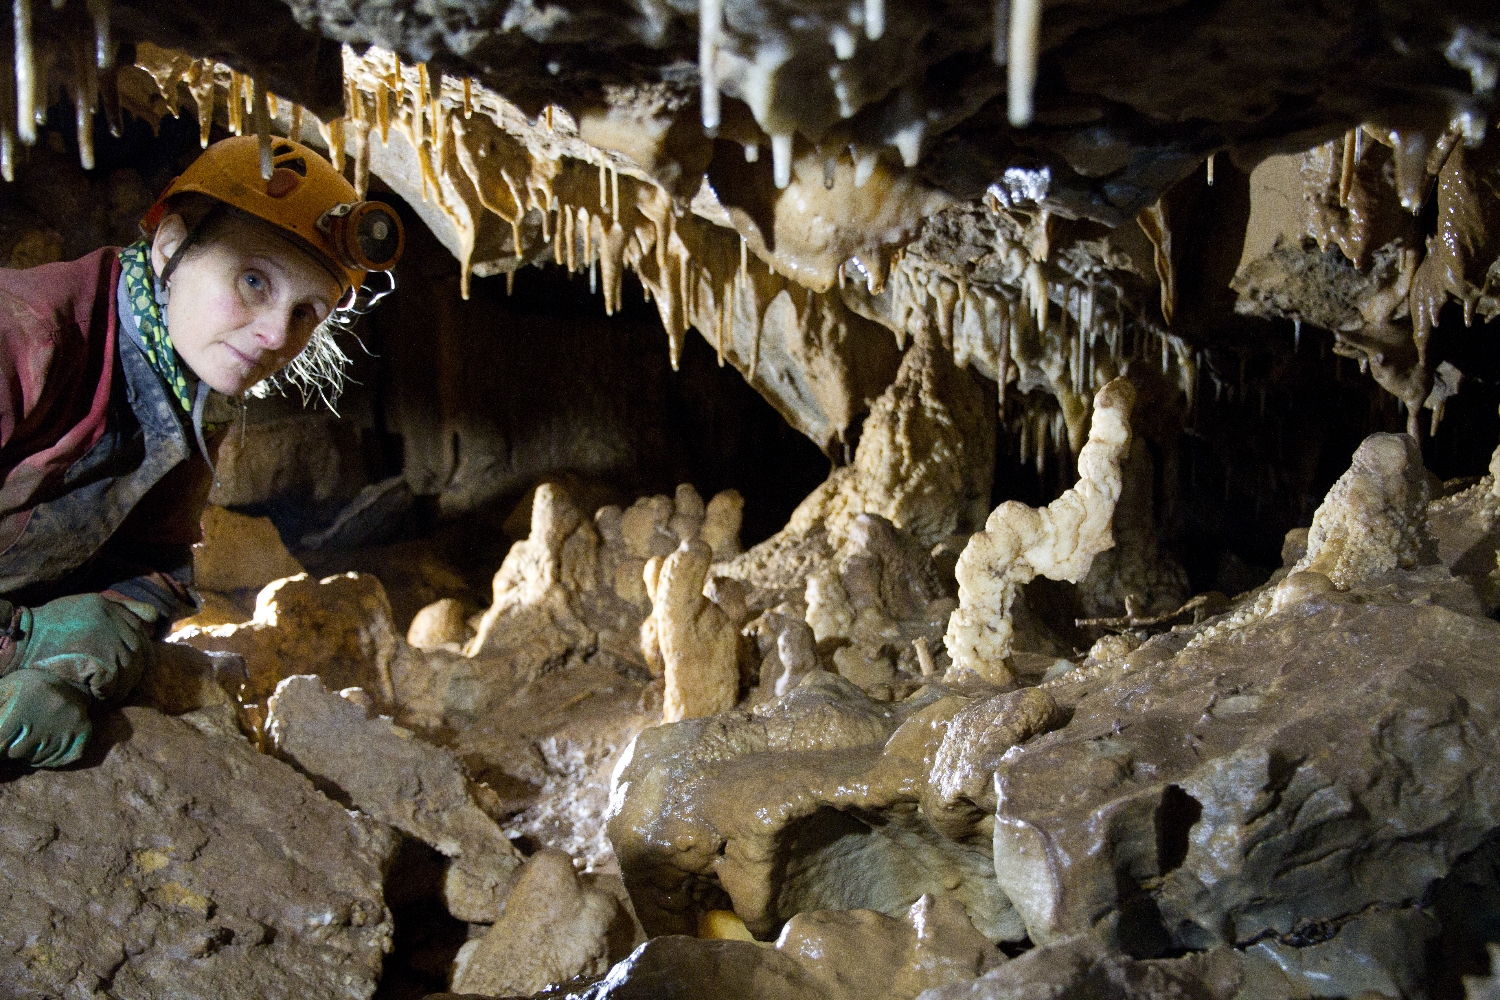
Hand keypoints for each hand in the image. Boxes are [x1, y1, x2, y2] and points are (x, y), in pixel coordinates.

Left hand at [0, 669, 91, 767]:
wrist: (69, 678)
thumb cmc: (27, 686)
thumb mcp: (4, 690)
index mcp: (24, 705)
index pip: (0, 742)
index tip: (1, 740)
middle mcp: (47, 716)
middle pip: (16, 752)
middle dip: (10, 748)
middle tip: (16, 735)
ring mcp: (66, 726)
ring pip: (35, 758)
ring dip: (29, 752)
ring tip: (32, 735)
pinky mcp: (81, 734)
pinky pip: (57, 759)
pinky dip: (48, 757)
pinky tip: (47, 742)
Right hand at [11, 593, 157, 701]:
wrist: (18, 640)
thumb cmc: (48, 628)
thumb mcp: (85, 608)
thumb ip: (121, 610)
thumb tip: (155, 621)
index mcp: (107, 605)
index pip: (141, 627)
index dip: (139, 649)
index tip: (130, 664)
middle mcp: (110, 619)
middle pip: (138, 650)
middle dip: (133, 669)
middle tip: (121, 684)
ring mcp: (105, 639)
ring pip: (129, 668)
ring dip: (122, 685)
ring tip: (110, 693)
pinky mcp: (97, 660)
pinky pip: (113, 682)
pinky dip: (107, 692)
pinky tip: (98, 696)